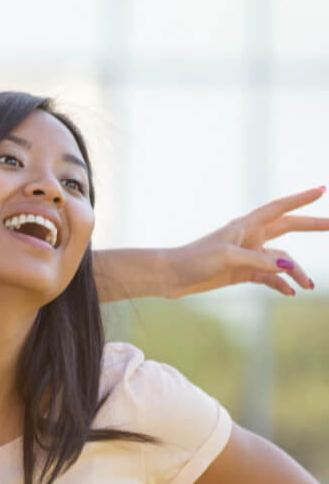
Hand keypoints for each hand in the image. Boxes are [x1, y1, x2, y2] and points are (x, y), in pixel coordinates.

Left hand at [163, 187, 327, 297]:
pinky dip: (281, 284)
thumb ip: (260, 261)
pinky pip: (270, 277)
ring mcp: (249, 255)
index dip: (301, 199)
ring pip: (282, 260)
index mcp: (246, 225)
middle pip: (289, 228)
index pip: (279, 208)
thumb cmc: (194, 259)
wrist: (171, 276)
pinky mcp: (243, 272)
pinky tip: (291, 292)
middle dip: (312, 226)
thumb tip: (290, 266)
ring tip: (307, 286)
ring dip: (296, 272)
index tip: (322, 190)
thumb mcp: (228, 257)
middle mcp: (250, 237)